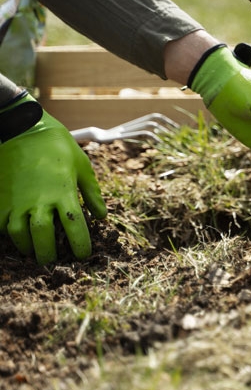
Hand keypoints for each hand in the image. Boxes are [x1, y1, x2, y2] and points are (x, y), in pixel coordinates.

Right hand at [0, 93, 106, 263]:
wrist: (24, 129)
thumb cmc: (58, 146)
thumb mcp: (82, 167)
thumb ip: (92, 193)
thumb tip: (101, 216)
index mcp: (63, 193)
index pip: (75, 227)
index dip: (80, 245)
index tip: (83, 255)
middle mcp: (39, 201)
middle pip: (43, 237)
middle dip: (48, 254)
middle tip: (53, 261)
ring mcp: (16, 201)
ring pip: (18, 235)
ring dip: (27, 246)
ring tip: (33, 250)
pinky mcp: (0, 198)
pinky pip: (1, 224)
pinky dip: (7, 233)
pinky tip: (15, 234)